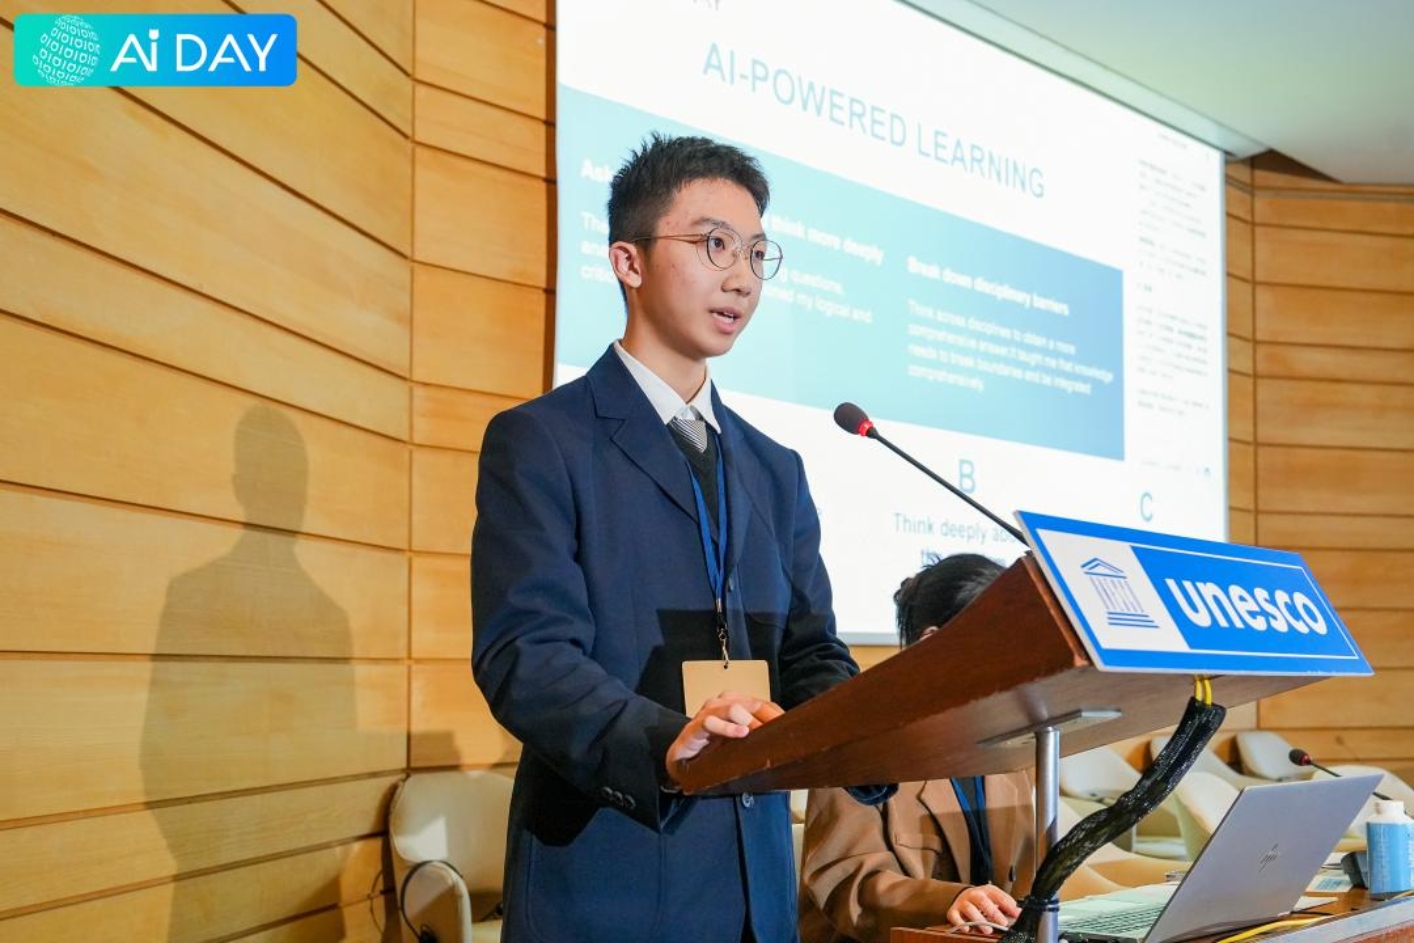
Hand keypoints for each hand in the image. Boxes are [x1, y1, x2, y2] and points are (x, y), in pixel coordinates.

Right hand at [664, 691, 782, 784]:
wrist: (683, 760)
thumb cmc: (714, 750)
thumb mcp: (741, 745)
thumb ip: (758, 740)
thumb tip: (784, 745)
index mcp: (738, 704)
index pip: (764, 704)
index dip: (778, 715)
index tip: (793, 728)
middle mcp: (724, 703)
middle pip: (752, 703)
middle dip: (767, 718)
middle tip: (779, 733)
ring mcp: (709, 712)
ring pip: (733, 707)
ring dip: (749, 720)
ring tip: (760, 733)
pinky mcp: (696, 725)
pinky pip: (711, 721)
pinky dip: (727, 727)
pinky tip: (741, 733)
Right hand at [947, 884, 1019, 934]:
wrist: (963, 896)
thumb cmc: (982, 901)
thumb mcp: (994, 899)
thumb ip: (1006, 905)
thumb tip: (1019, 911)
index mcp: (986, 891)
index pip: (998, 896)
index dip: (1008, 905)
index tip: (1017, 914)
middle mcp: (974, 895)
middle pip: (983, 901)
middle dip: (993, 912)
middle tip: (1003, 923)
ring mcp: (963, 902)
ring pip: (969, 908)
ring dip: (979, 919)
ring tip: (988, 930)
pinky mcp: (953, 911)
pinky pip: (954, 916)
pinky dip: (960, 923)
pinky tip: (967, 929)